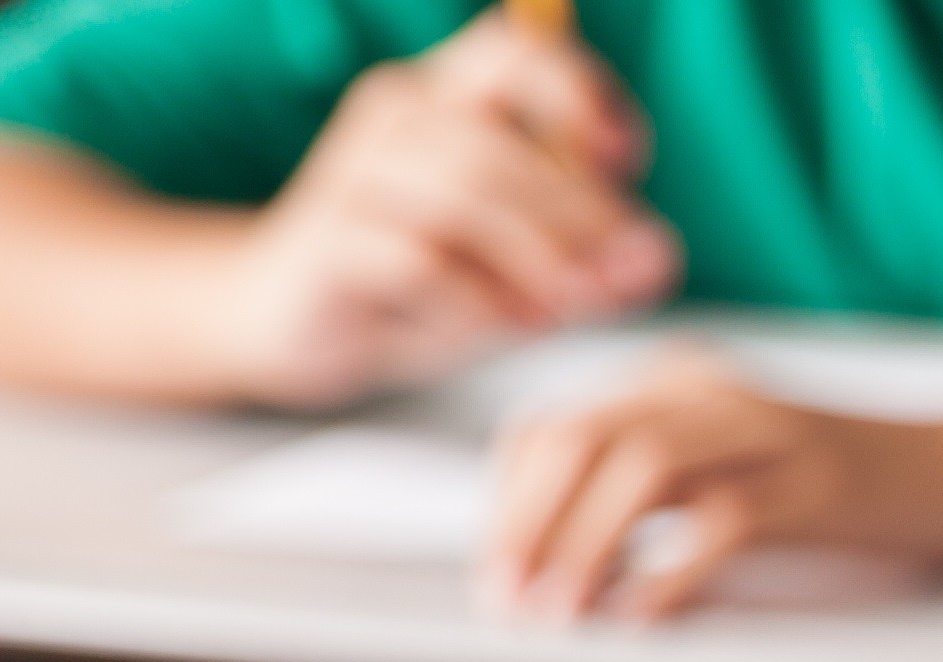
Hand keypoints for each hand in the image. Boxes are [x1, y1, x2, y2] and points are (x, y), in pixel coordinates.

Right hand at [217, 11, 674, 407]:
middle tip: (633, 272)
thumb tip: (655, 261)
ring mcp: (354, 175)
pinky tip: (509, 325)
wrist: (288, 320)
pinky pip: (418, 260)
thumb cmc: (421, 283)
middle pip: (502, 144)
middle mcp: (398, 118)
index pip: (518, 53)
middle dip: (582, 212)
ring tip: (574, 307)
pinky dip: (478, 298)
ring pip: (464, 191)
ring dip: (538, 254)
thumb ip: (589, 261)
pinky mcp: (327, 243)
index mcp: (448, 99)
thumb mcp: (519, 268)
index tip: (628, 161)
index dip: (583, 94)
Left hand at [481, 351, 942, 618]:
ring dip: (582, 547)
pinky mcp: (822, 485)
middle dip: (525, 527)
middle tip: (506, 604)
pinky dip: (667, 574)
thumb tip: (565, 559)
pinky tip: (643, 618)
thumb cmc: (865, 486)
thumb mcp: (748, 464)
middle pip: (580, 440)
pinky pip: (722, 522)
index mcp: (684, 381)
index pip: (554, 427)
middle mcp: (717, 392)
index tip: (498, 576)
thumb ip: (668, 486)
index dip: (508, 504)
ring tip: (559, 616)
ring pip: (638, 469)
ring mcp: (772, 434)